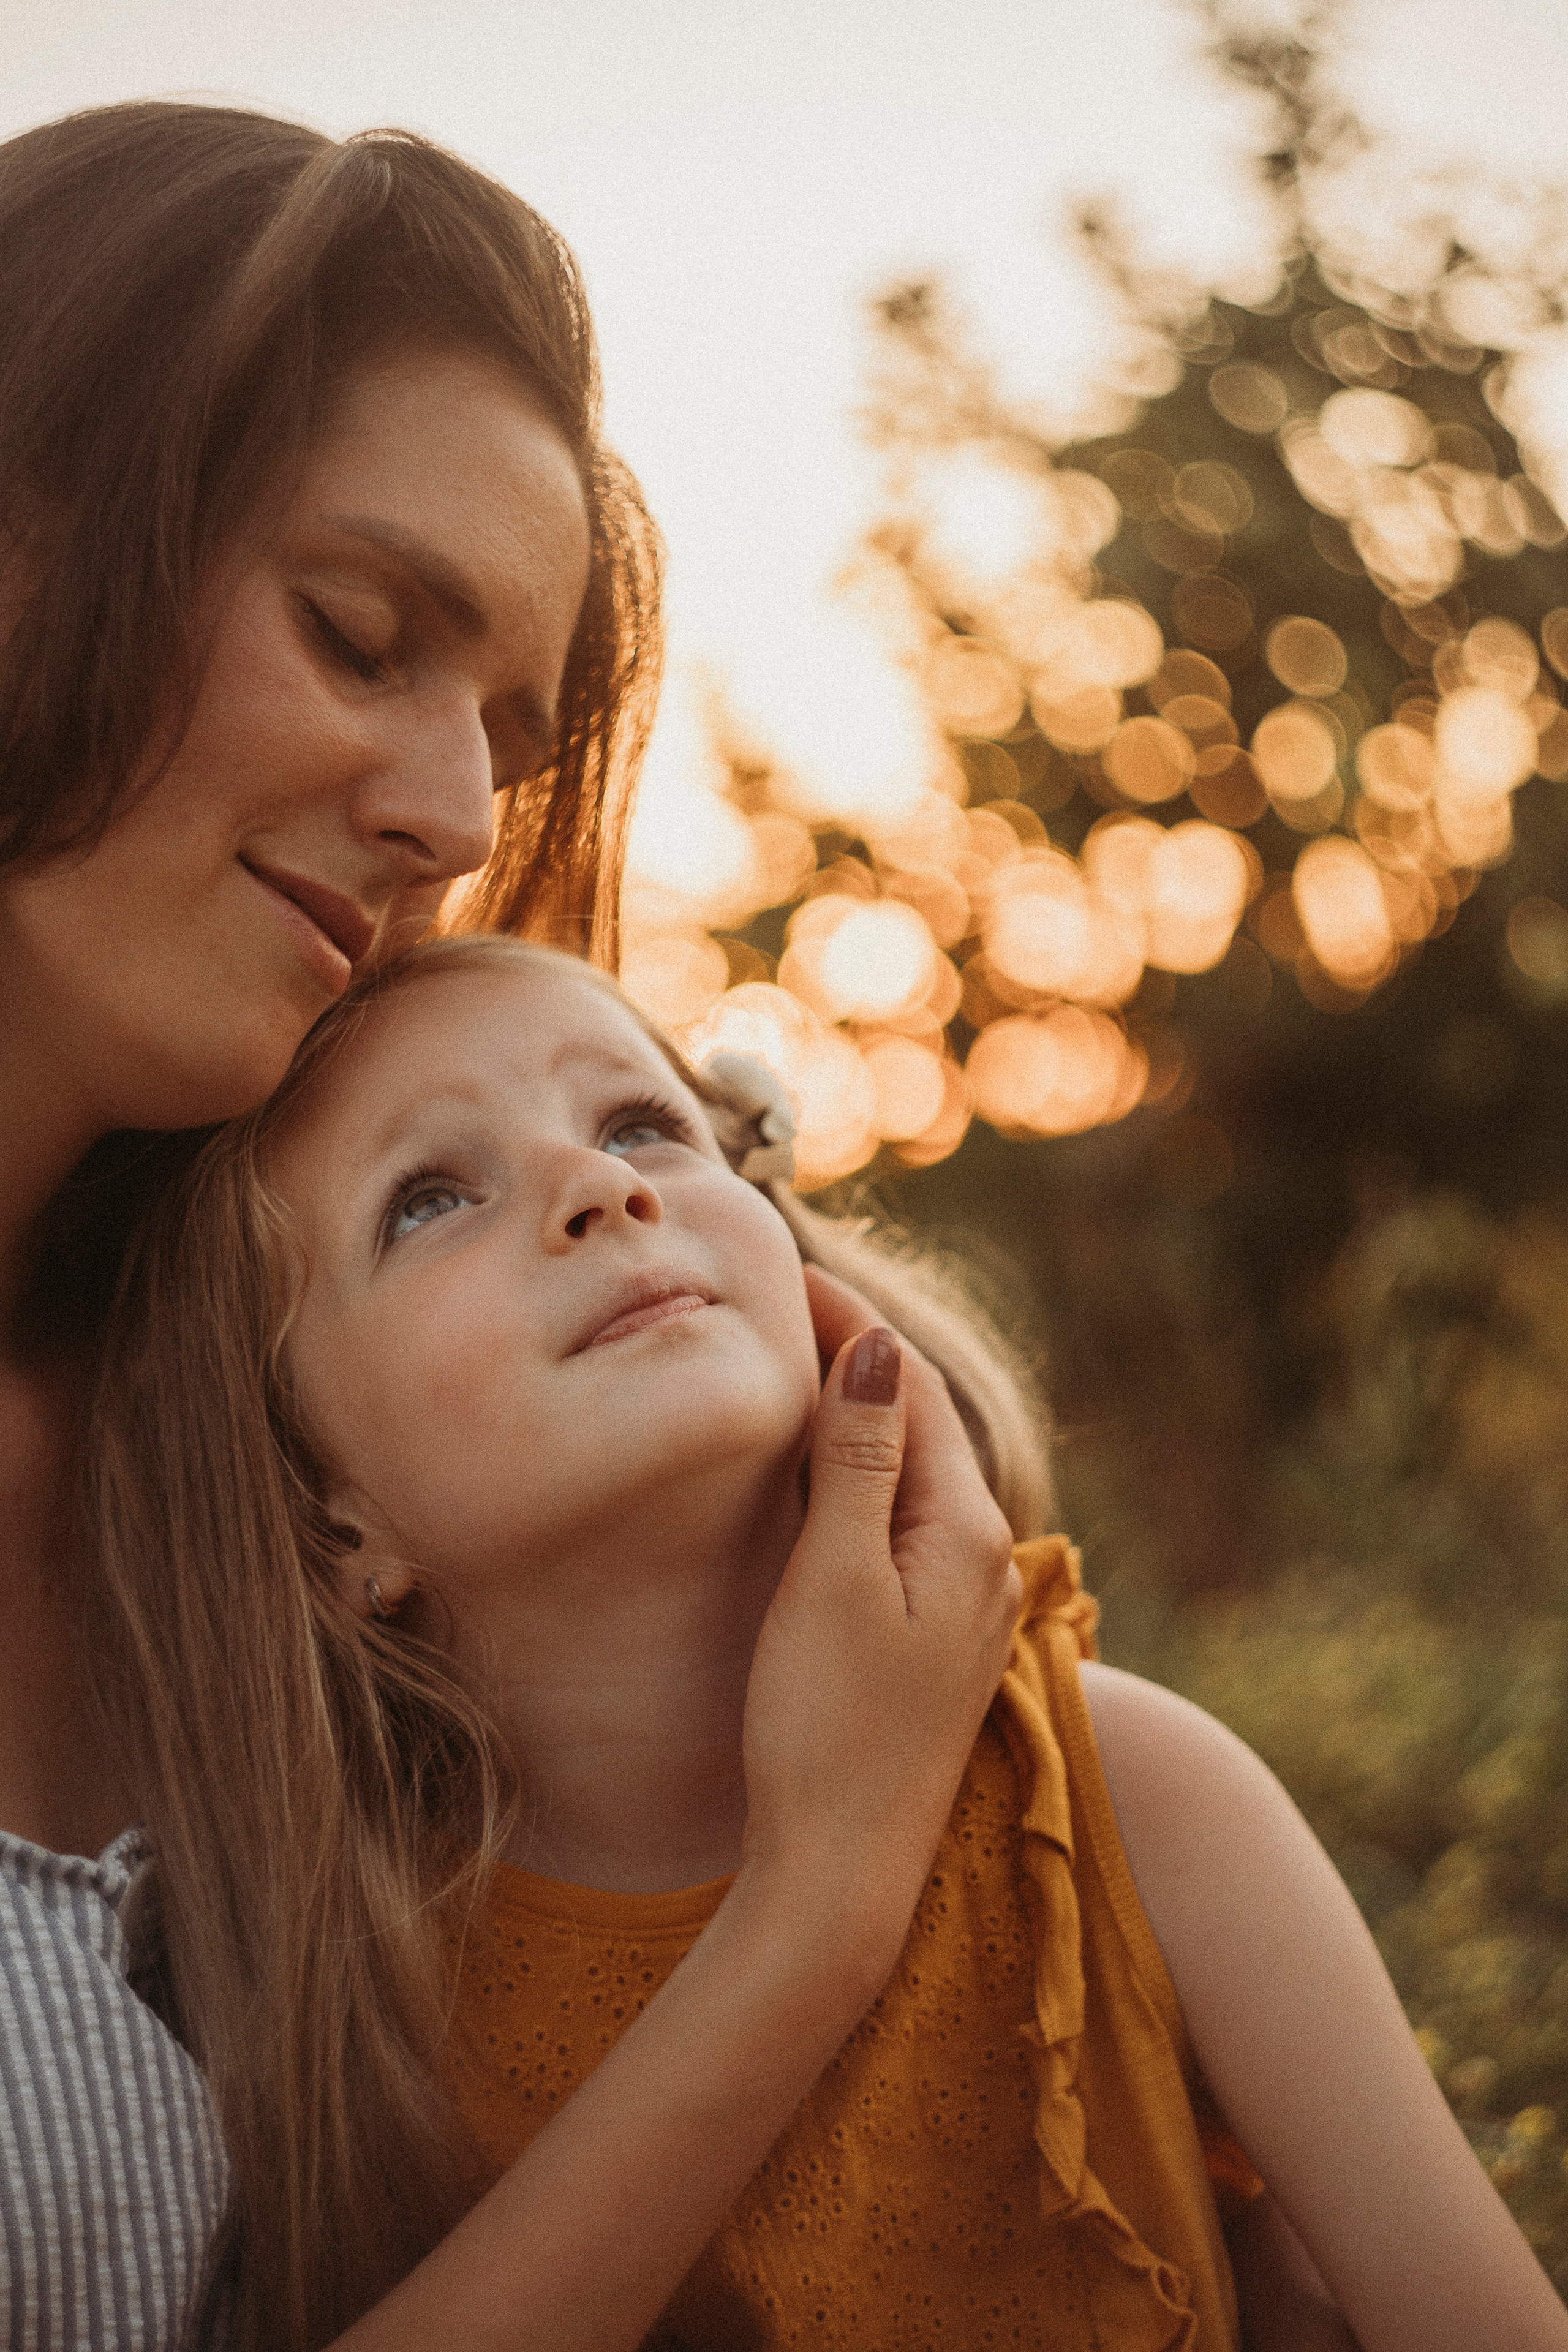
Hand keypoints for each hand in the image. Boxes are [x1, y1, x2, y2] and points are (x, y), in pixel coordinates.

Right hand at [737, 1267, 1021, 1995]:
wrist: (842, 1874)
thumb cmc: (824, 1727)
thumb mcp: (833, 1577)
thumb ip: (857, 1460)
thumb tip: (879, 1347)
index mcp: (965, 1533)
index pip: (907, 1392)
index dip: (849, 1325)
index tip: (790, 1268)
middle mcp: (984, 1561)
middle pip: (920, 1426)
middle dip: (860, 1358)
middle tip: (791, 1297)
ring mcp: (965, 1606)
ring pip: (914, 1476)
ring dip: (864, 1416)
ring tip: (802, 1363)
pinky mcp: (935, 1642)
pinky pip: (905, 1524)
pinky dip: (865, 1477)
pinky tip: (829, 1475)